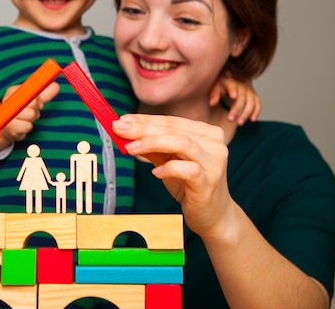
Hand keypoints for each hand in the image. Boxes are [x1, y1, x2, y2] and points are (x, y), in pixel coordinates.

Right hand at [0, 82, 59, 150]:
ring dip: (31, 119)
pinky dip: (28, 127)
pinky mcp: (8, 128)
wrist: (7, 129)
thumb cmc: (21, 112)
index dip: (37, 99)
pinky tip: (22, 126)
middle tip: (31, 112)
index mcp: (12, 92)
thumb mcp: (33, 100)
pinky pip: (27, 127)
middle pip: (31, 103)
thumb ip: (45, 94)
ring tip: (26, 119)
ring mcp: (6, 115)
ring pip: (30, 116)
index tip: (38, 103)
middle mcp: (6, 102)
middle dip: (35, 109)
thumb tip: (56, 86)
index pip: (30, 92)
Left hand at [113, 114, 233, 238]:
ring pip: (182, 143)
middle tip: (119, 129)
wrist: (213, 215)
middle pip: (173, 129)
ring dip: (152, 143)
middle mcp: (214, 143)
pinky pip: (188, 169)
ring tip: (130, 148)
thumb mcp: (168, 160)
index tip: (122, 120)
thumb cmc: (189, 184)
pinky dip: (169, 168)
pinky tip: (155, 172)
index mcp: (206, 132)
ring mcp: (214, 162)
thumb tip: (125, 131)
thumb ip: (151, 146)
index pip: (170, 121)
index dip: (145, 119)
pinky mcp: (209, 181)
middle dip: (143, 128)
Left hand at [209, 75, 260, 124]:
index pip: (232, 85)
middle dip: (237, 109)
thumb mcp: (216, 85)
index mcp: (231, 80)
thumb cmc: (222, 83)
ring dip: (246, 113)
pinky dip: (256, 111)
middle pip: (242, 97)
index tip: (233, 97)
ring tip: (239, 123)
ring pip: (251, 102)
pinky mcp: (254, 95)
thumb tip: (212, 103)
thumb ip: (214, 93)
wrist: (234, 77)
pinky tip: (252, 119)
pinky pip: (257, 103)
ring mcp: (250, 90)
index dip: (233, 90)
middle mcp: (242, 84)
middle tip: (230, 119)